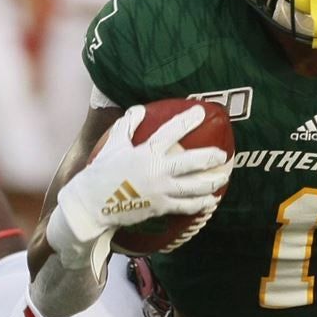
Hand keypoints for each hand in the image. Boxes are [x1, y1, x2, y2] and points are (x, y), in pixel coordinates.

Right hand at [56, 105, 230, 243]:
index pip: (172, 131)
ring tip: (224, 176)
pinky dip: (201, 204)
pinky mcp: (161, 207)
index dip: (188, 120)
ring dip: (212, 181)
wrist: (92, 203)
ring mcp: (161, 190)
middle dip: (211, 157)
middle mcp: (157, 169)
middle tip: (223, 154)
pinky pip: (186, 206)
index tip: (202, 111)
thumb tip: (138, 108)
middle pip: (192, 162)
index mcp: (146, 151)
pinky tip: (212, 201)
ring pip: (194, 186)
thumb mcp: (113, 143)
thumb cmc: (101, 171)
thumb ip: (128, 124)